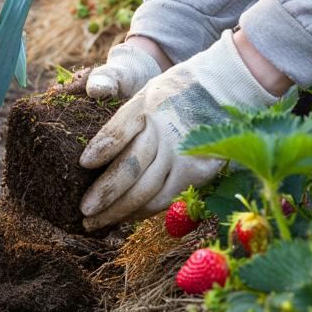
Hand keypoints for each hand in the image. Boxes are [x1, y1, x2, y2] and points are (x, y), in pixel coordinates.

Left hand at [79, 30, 278, 230]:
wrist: (228, 88)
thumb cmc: (179, 91)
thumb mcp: (149, 92)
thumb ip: (127, 119)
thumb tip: (94, 153)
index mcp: (149, 106)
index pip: (120, 130)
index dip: (102, 148)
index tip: (83, 163)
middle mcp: (166, 132)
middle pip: (130, 168)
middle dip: (104, 194)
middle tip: (83, 211)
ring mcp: (184, 154)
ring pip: (147, 190)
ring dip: (119, 210)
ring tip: (96, 222)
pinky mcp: (197, 172)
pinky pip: (165, 197)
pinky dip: (143, 210)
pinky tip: (126, 217)